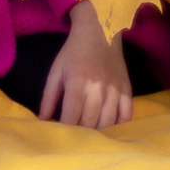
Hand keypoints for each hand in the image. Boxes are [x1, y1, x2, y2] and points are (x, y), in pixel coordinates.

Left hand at [39, 7, 135, 130]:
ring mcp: (115, 90)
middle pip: (89, 123)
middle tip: (73, 138)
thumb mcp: (56, 72)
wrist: (99, 31)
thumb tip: (42, 121)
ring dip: (98, 132)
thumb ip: (48, 98)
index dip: (65, 131)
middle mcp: (98, 88)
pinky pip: (127, 114)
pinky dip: (119, 126)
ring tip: (89, 136)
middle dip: (80, 134)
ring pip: (108, 122)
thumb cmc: (73, 53)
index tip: (60, 136)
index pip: (71, 117)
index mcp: (77, 83)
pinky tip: (110, 129)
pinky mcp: (127, 89)